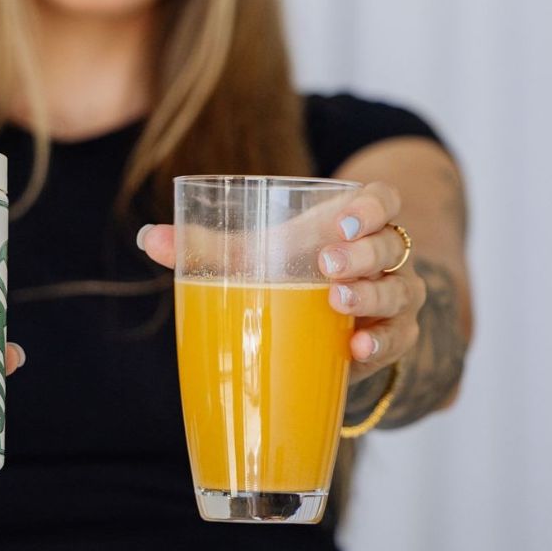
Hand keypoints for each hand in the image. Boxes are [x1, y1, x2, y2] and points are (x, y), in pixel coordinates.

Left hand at [136, 180, 424, 385]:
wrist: (315, 322)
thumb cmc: (283, 271)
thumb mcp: (251, 255)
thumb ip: (206, 245)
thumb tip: (148, 238)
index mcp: (349, 225)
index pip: (382, 201)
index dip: (372, 207)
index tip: (340, 222)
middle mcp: (381, 258)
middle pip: (392, 245)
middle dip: (362, 253)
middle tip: (326, 265)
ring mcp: (393, 297)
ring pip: (403, 291)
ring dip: (373, 295)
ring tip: (338, 301)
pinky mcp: (392, 338)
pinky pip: (401, 339)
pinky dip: (382, 343)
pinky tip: (356, 349)